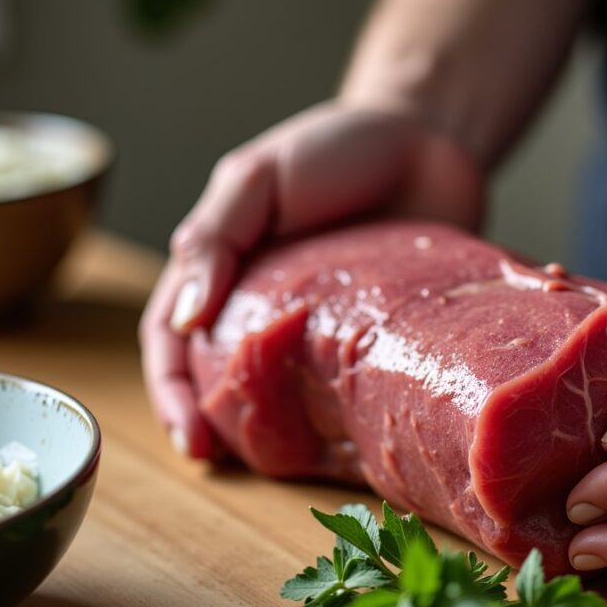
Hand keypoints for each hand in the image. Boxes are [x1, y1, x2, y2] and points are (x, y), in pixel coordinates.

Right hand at [139, 101, 482, 457]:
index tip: (190, 437)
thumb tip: (183, 317)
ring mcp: (324, 328)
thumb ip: (215, 236)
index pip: (174, 337)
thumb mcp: (259, 175)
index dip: (172, 390)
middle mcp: (267, 305)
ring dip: (269, 434)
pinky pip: (352, 388)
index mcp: (225, 268)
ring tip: (274, 469)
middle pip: (219, 375)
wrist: (434, 137)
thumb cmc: (338, 146)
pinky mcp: (378, 340)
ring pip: (283, 393)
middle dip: (210, 422)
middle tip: (218, 462)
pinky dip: (341, 421)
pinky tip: (347, 448)